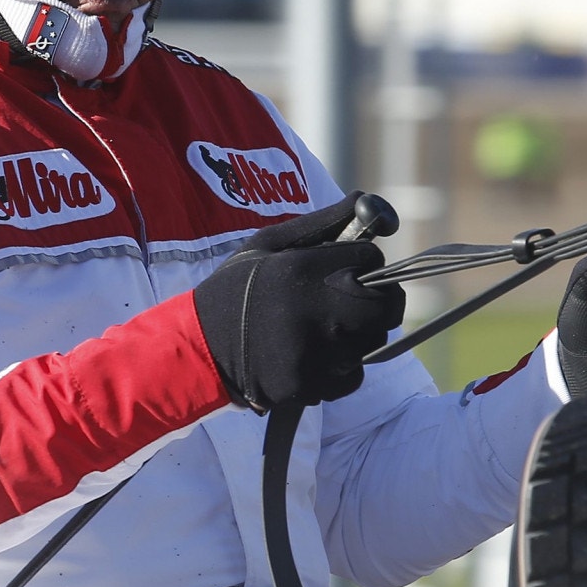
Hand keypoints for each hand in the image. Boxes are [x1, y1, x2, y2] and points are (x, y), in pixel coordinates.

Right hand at [193, 193, 406, 409]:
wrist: (201, 349)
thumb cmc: (237, 290)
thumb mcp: (268, 244)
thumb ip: (321, 224)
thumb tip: (367, 201)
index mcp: (302, 269)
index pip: (371, 258)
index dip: (365, 259)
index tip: (349, 266)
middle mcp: (314, 312)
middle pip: (386, 306)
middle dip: (379, 300)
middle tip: (356, 300)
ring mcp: (315, 354)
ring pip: (372, 341)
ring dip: (359, 334)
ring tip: (323, 329)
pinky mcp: (312, 385)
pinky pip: (353, 375)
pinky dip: (343, 368)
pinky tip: (315, 356)